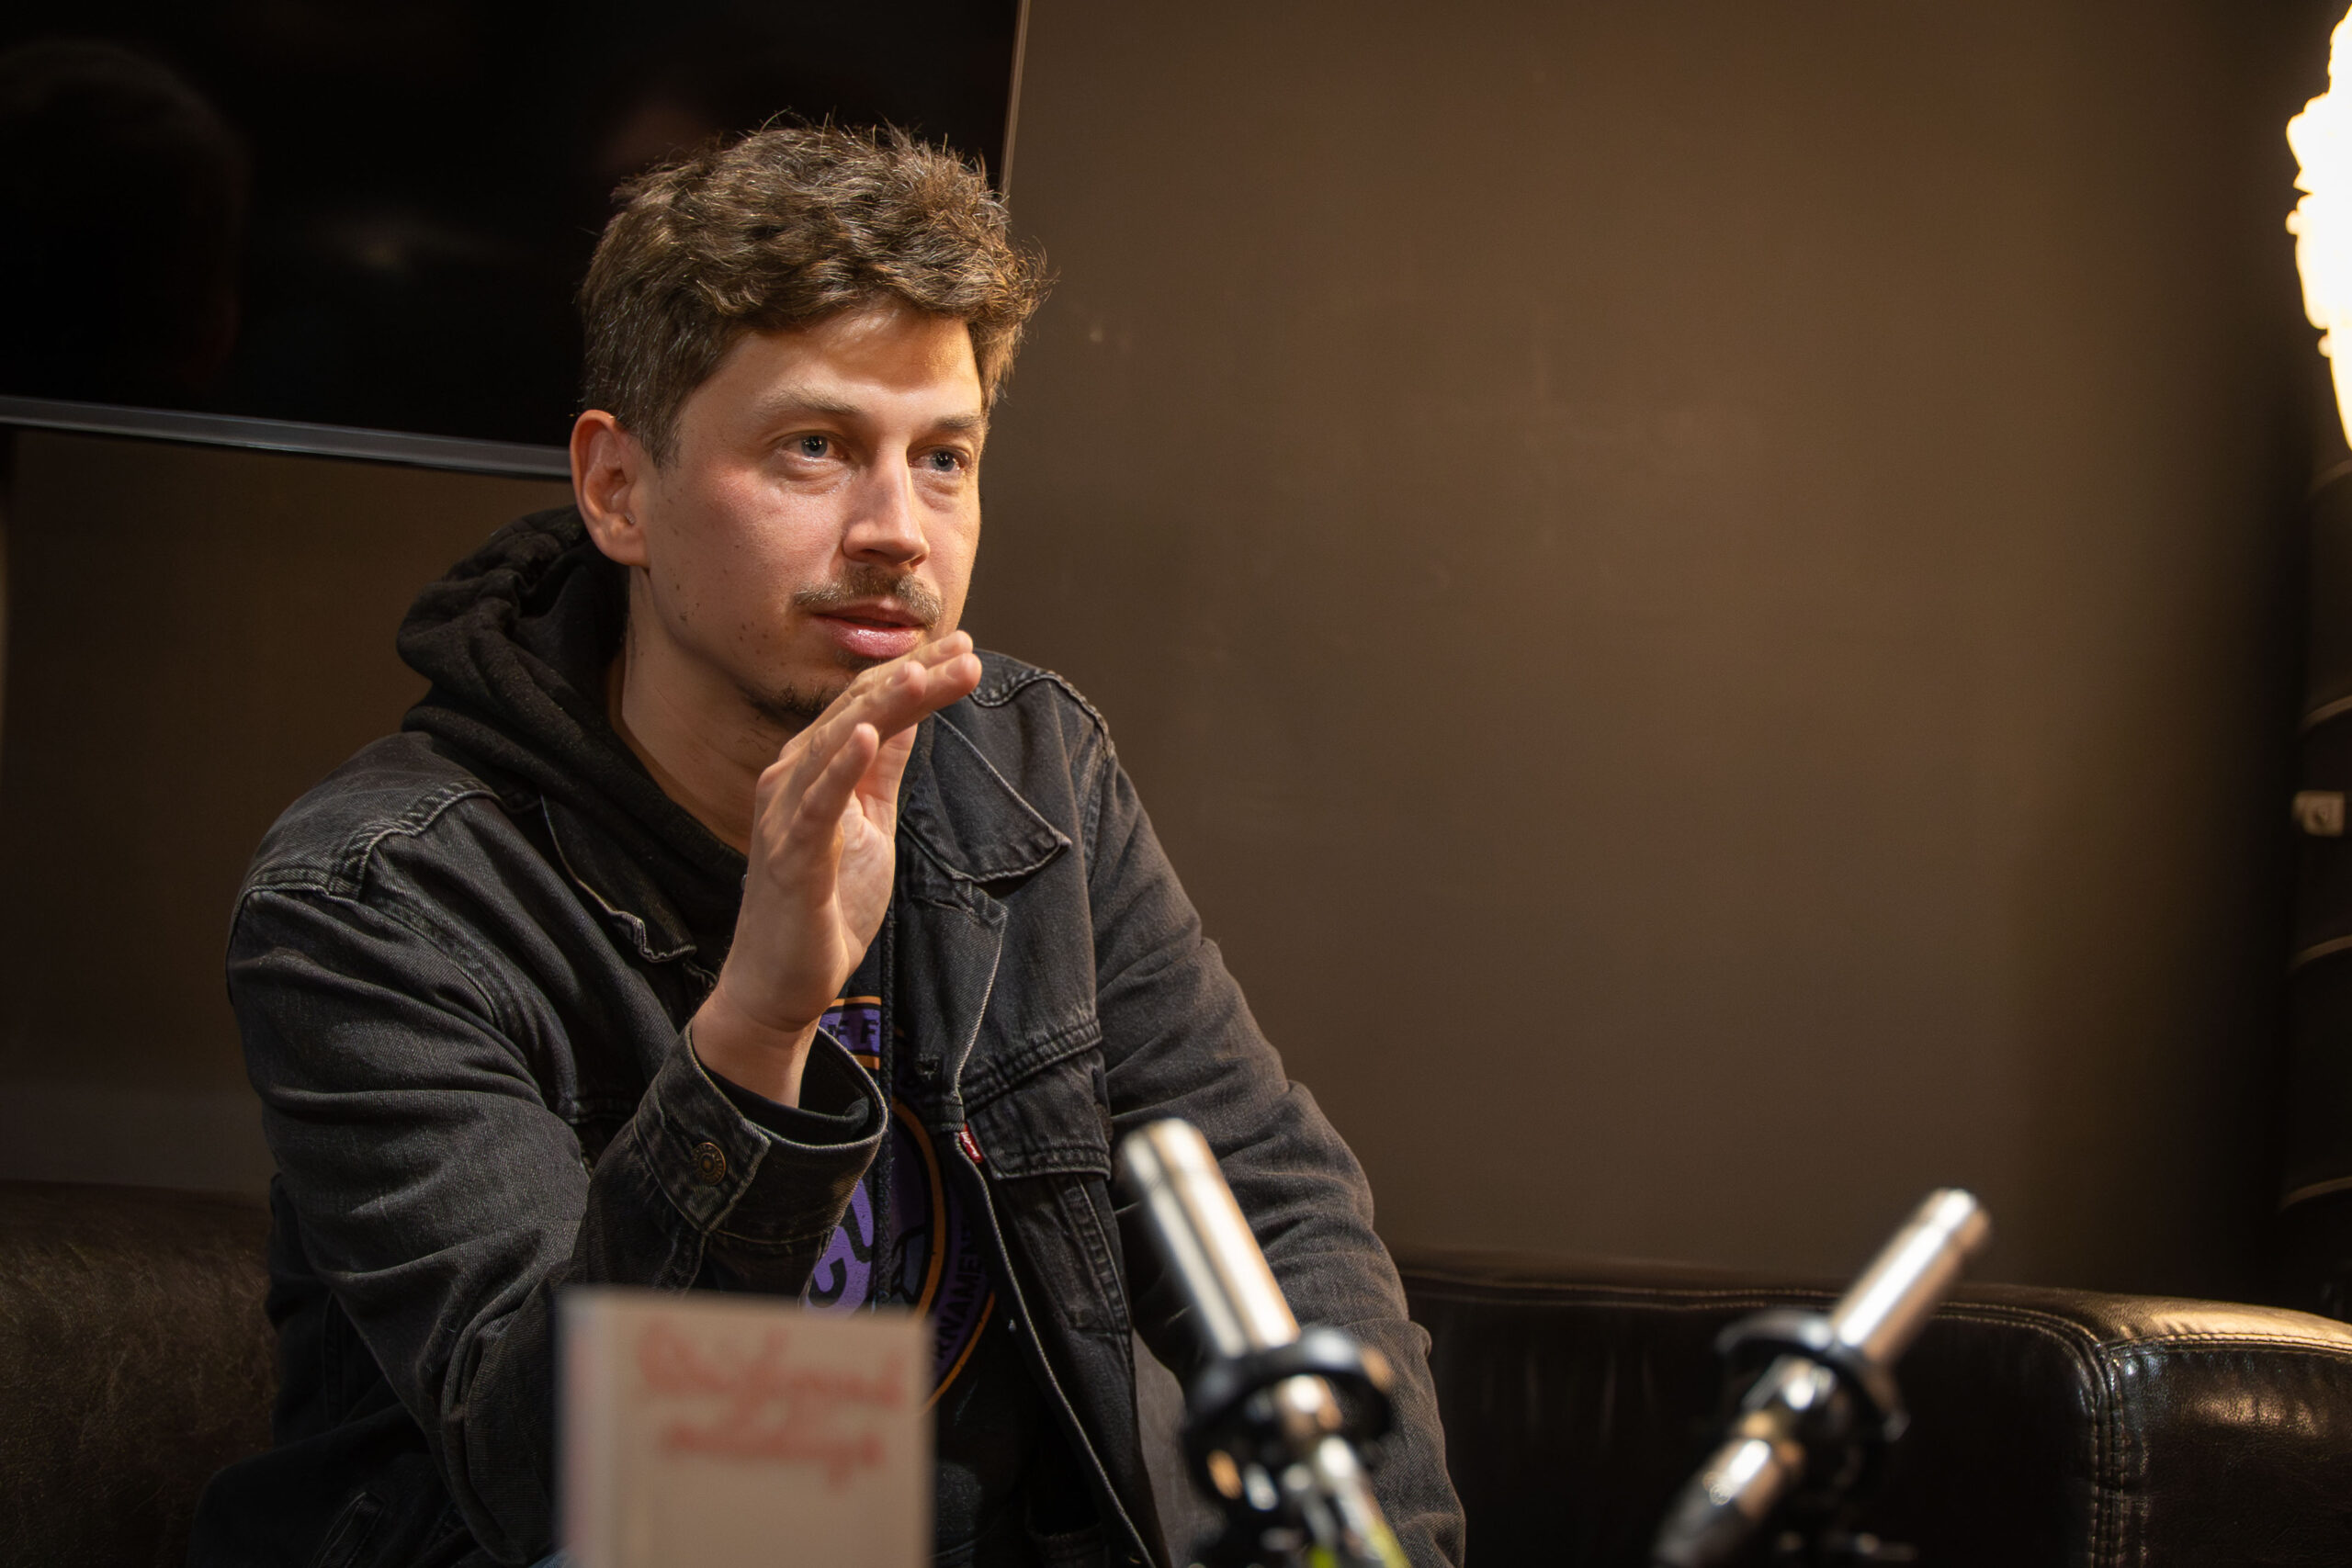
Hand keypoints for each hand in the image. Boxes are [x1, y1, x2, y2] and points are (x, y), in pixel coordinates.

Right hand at [690, 632, 982, 1103]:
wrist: (781, 982)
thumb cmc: (823, 901)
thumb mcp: (868, 820)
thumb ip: (881, 768)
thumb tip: (911, 715)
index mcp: (814, 768)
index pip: (867, 704)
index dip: (915, 673)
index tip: (966, 648)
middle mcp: (793, 778)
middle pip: (857, 711)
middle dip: (914, 678)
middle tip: (967, 651)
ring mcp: (787, 814)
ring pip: (836, 744)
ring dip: (882, 706)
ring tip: (921, 672)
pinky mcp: (792, 856)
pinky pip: (817, 804)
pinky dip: (839, 766)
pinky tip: (863, 734)